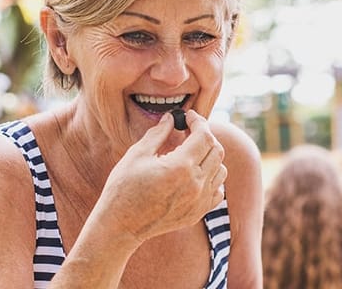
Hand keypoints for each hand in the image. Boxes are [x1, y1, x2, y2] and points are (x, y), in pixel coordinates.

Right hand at [93, 110, 226, 246]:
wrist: (120, 225)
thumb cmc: (123, 188)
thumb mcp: (137, 155)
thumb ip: (158, 134)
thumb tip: (171, 118)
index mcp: (180, 167)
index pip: (204, 136)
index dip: (199, 121)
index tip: (188, 116)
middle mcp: (195, 184)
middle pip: (216, 150)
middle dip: (205, 136)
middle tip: (190, 131)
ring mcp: (199, 201)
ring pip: (221, 170)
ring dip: (210, 156)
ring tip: (192, 152)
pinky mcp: (198, 213)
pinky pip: (217, 191)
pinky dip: (211, 178)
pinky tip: (195, 174)